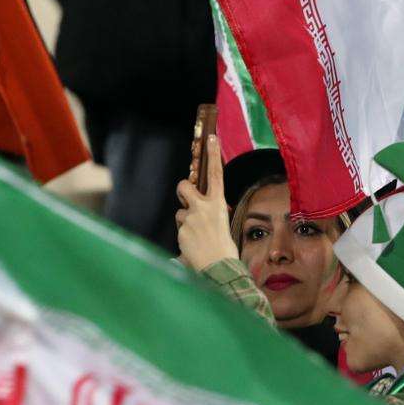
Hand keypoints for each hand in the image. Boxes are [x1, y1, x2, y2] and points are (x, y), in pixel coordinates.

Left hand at [176, 134, 236, 272]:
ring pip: (181, 213)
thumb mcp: (221, 224)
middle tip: (186, 197)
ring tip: (198, 237)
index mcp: (219, 204)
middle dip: (182, 190)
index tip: (211, 138)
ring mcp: (191, 217)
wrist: (220, 266)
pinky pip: (180, 229)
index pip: (217, 175)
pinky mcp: (182, 229)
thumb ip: (210, 213)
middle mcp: (204, 207)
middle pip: (184, 186)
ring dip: (186, 222)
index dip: (214, 155)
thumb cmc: (223, 247)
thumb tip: (200, 212)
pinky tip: (193, 246)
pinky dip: (185, 236)